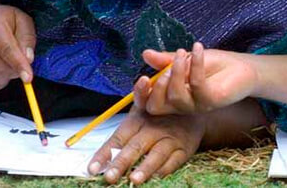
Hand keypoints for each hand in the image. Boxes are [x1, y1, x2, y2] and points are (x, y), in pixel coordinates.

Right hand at [0, 4, 35, 91]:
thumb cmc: (6, 21)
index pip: (7, 50)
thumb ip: (27, 39)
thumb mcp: (23, 21)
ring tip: (9, 63)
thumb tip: (28, 59)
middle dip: (15, 70)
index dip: (18, 65)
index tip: (28, 78)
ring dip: (6, 76)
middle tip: (21, 62)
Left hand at [88, 106, 204, 183]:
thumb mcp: (142, 107)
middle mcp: (154, 128)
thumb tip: (108, 134)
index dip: (105, 153)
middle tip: (110, 177)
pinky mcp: (185, 147)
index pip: (118, 138)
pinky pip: (175, 160)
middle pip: (135, 147)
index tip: (93, 168)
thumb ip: (123, 123)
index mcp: (138, 119)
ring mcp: (170, 138)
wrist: (193, 108)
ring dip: (145, 168)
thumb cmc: (160, 112)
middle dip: (122, 162)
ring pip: (156, 154)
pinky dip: (165, 169)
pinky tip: (156, 178)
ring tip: (134, 180)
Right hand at [137, 42, 257, 114]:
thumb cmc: (215, 65)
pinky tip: (198, 48)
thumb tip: (145, 54)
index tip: (142, 78)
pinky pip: (197, 85)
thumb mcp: (187, 59)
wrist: (243, 68)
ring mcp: (197, 105)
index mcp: (172, 96)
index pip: (148, 103)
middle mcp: (182, 105)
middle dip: (156, 87)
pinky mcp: (212, 101)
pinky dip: (195, 64)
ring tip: (184, 53)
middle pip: (157, 107)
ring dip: (177, 71)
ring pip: (176, 97)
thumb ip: (166, 60)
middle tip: (168, 65)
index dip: (140, 95)